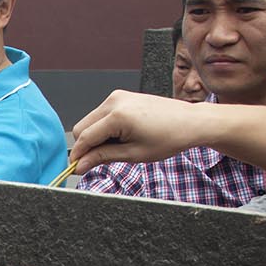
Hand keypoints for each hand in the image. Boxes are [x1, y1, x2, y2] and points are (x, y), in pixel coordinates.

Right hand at [70, 90, 204, 172]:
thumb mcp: (133, 154)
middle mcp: (115, 101)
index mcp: (118, 115)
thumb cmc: (170, 137)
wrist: (190, 122)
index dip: (78, 156)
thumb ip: (102, 157)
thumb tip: (81, 165)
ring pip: (90, 121)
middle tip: (98, 161)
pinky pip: (101, 115)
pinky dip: (103, 128)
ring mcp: (117, 96)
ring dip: (95, 137)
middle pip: (82, 127)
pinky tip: (120, 137)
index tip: (75, 169)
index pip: (84, 138)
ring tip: (117, 147)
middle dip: (85, 146)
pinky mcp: (121, 96)